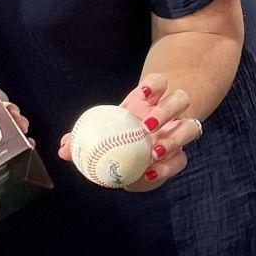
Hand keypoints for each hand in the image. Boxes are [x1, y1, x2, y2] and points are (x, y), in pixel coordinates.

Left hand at [57, 78, 201, 194]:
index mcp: (151, 98)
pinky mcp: (182, 153)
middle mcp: (171, 111)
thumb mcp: (105, 127)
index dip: (153, 84)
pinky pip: (182, 159)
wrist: (142, 142)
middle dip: (167, 110)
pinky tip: (150, 174)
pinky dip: (168, 167)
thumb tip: (63, 149)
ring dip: (175, 139)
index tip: (141, 94)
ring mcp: (181, 130)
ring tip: (155, 152)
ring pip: (192, 127)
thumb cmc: (120, 130)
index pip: (159, 81)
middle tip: (147, 126)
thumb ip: (83, 138)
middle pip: (181, 98)